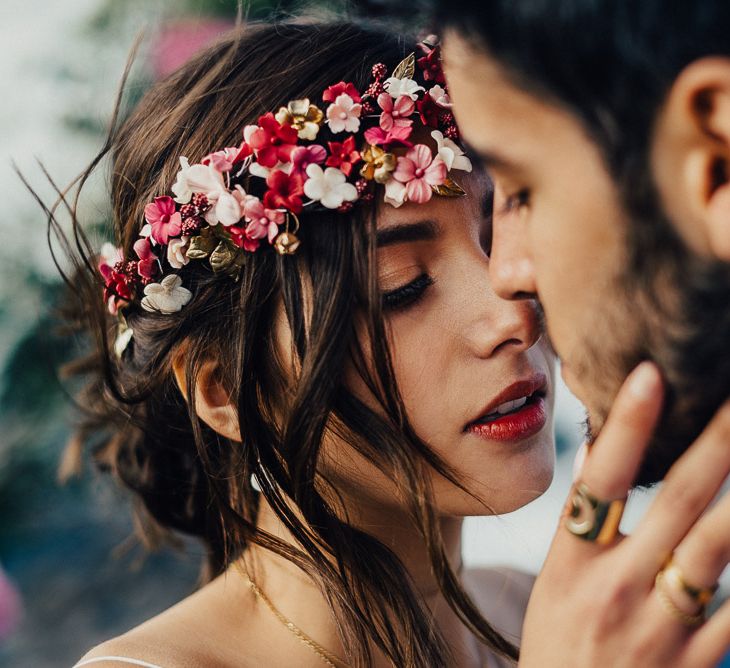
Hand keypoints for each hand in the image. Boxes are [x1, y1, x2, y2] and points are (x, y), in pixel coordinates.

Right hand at [519, 362, 729, 666]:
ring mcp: (657, 629)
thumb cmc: (561, 647)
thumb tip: (602, 460)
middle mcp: (613, 590)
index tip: (651, 375)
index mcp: (568, 566)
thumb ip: (585, 529)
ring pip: (715, 551)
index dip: (626, 428)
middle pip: (673, 505)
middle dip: (713, 445)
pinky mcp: (693, 663)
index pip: (597, 483)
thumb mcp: (555, 587)